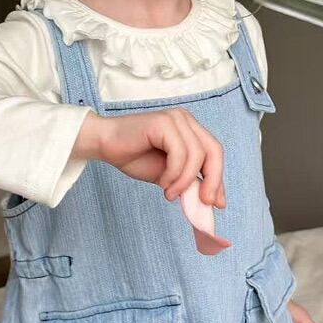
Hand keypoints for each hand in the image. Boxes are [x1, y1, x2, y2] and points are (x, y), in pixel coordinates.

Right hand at [72, 108, 225, 207]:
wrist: (104, 145)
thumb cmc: (134, 156)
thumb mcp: (169, 175)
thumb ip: (189, 182)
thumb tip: (212, 202)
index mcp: (190, 129)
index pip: (214, 153)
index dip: (218, 179)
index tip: (216, 203)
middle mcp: (186, 120)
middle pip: (213, 151)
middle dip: (212, 180)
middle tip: (203, 202)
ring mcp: (176, 119)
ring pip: (197, 155)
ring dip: (184, 181)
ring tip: (169, 193)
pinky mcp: (164, 122)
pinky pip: (180, 154)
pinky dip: (174, 174)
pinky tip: (163, 183)